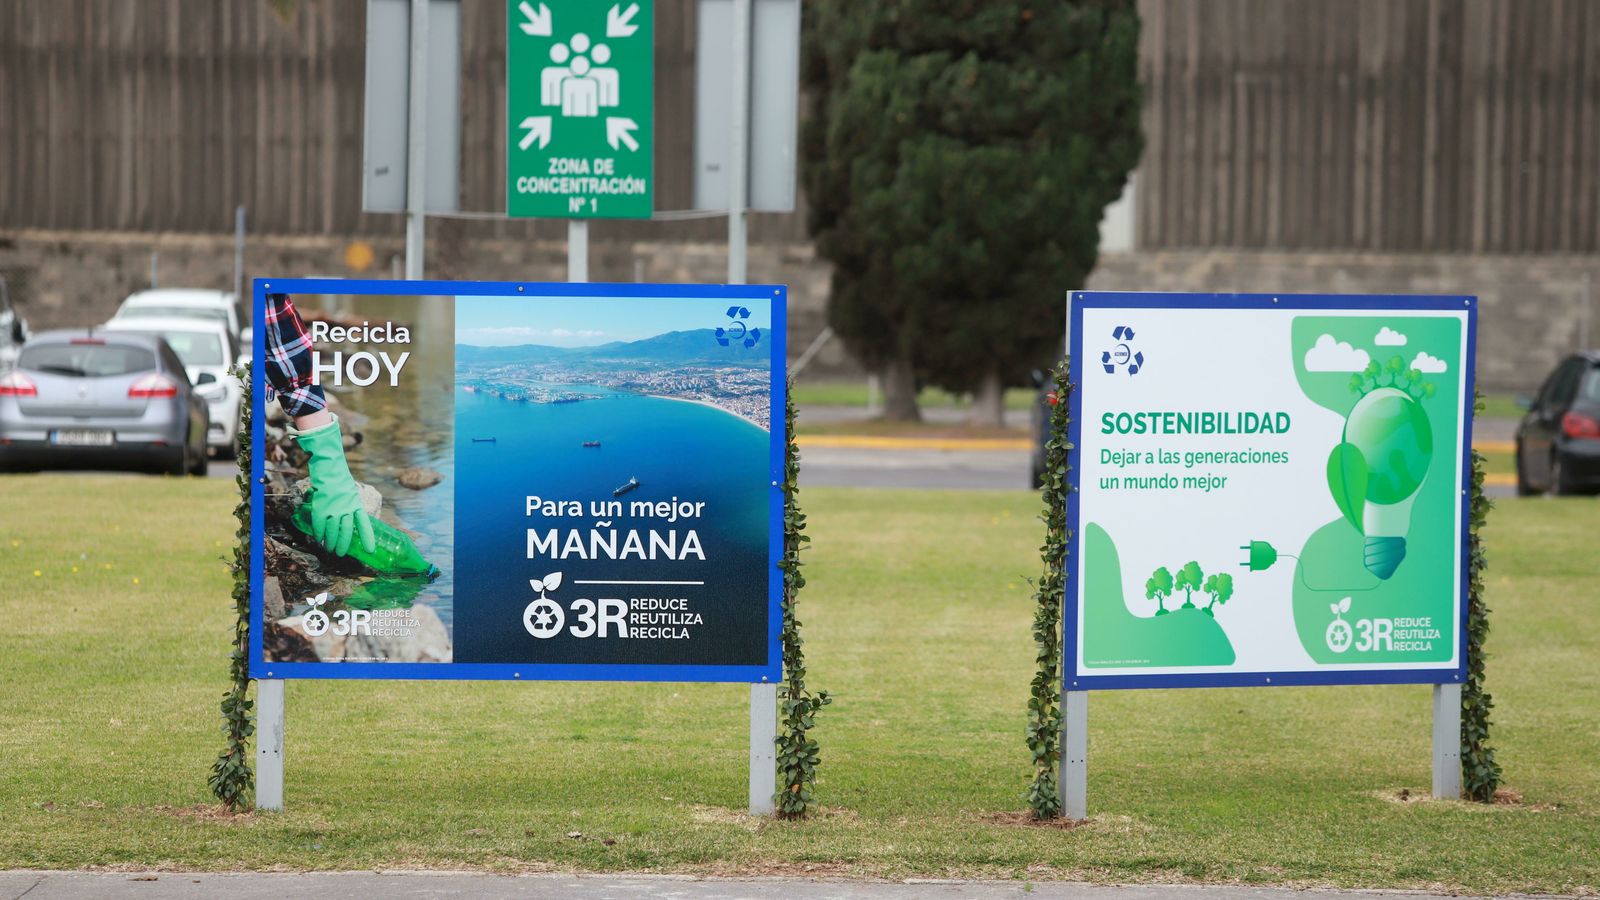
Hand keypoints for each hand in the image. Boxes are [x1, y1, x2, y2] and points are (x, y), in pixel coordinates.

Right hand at [291, 415, 376, 556]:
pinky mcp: (321, 507)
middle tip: (340, 553)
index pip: (364, 524)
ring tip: (329, 549)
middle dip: (343, 544)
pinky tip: (318, 539)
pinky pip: (320, 525)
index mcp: (356, 505)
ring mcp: (333, 508)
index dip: (367, 538)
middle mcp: (346, 508)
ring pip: (332, 531)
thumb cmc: (340, 481)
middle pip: (346, 531)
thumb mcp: (351, 494)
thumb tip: (349, 523)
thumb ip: (350, 508)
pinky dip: (319, 534)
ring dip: (330, 542)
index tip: (370, 550)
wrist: (329, 467)